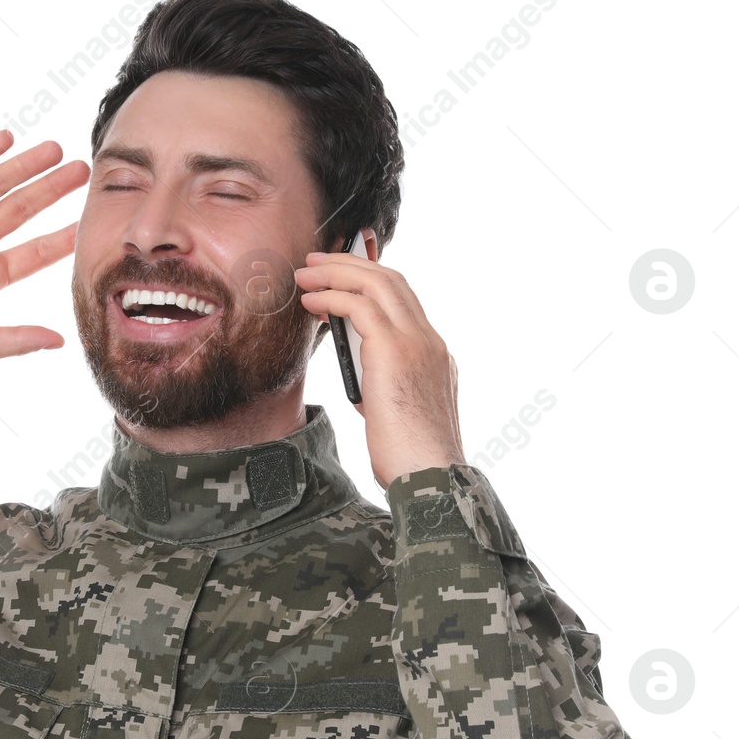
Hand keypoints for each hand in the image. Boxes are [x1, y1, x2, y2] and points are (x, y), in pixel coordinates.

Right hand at [0, 131, 88, 360]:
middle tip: (83, 170)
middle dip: (53, 190)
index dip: (62, 237)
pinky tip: (7, 138)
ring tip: (55, 149)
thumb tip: (60, 342)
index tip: (90, 222)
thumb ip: (16, 341)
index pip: (35, 252)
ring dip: (25, 166)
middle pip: (23, 210)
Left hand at [295, 249, 465, 489]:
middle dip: (351, 265)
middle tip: (316, 262)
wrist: (429, 476)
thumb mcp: (396, 409)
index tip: (341, 277)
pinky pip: (360, 307)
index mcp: (434, 354)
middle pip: (391, 281)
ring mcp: (416, 343)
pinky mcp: (395, 352)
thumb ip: (383, 383)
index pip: (403, 300)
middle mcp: (429, 341)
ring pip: (377, 284)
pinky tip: (311, 302)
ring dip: (336, 272)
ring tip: (305, 274)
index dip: (370, 281)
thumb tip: (361, 371)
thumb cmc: (408, 456)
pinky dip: (332, 297)